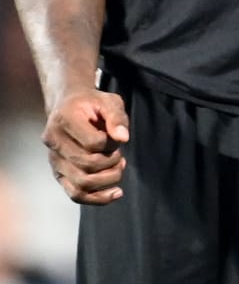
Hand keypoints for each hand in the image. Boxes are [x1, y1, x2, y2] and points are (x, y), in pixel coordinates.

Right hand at [42, 89, 128, 204]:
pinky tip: (115, 194)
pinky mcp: (58, 174)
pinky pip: (75, 194)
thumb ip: (117, 117)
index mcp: (64, 120)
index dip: (111, 143)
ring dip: (107, 181)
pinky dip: (97, 198)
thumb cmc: (91, 103)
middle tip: (120, 155)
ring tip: (119, 168)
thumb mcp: (108, 101)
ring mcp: (54, 161)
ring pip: (80, 185)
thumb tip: (123, 138)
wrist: (69, 106)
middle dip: (111, 163)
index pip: (93, 143)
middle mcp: (53, 142)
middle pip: (86, 166)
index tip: (118, 137)